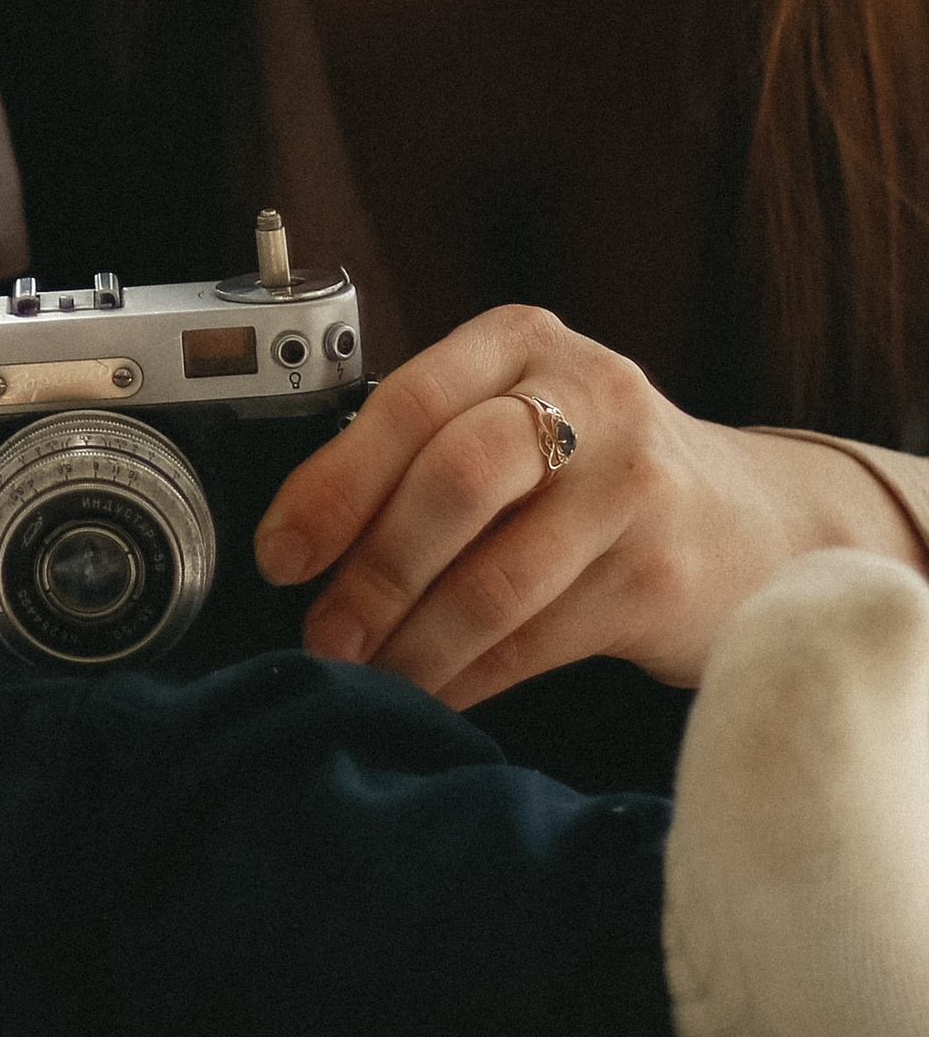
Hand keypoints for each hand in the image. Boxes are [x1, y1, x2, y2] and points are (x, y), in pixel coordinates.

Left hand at [250, 304, 922, 702]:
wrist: (757, 523)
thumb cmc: (595, 470)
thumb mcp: (521, 418)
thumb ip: (429, 447)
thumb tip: (302, 537)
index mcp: (522, 342)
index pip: (409, 402)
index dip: (333, 486)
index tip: (280, 553)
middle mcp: (588, 396)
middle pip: (455, 480)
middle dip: (373, 570)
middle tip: (322, 633)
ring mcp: (635, 485)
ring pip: (497, 578)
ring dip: (415, 643)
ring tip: (369, 674)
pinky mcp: (661, 575)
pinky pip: (537, 640)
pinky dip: (470, 677)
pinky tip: (434, 693)